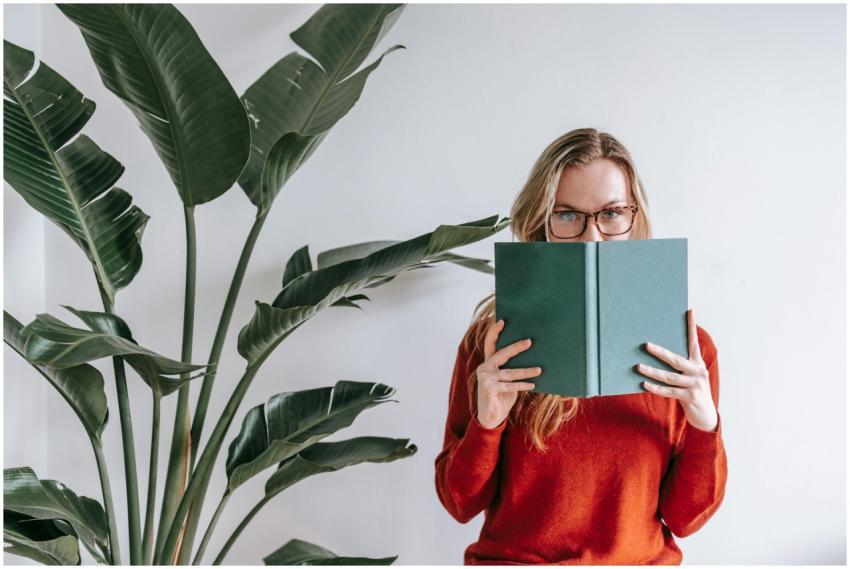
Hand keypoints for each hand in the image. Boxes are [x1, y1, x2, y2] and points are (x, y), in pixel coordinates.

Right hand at [475, 319, 541, 428]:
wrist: (491, 417)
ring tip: (539, 370)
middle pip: (501, 354)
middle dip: (516, 347)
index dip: (495, 332)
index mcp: (489, 363)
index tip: (502, 321)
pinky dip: (522, 385)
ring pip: (509, 373)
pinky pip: (509, 386)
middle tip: (530, 342)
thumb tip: (534, 359)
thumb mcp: (507, 380)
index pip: (490, 344)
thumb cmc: (502, 396)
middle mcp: (484, 368)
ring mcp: (485, 378)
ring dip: (526, 371)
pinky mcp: (488, 389)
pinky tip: (533, 384)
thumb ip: (512, 369)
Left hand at [636, 308, 717, 431]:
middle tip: (646, 345)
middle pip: (676, 359)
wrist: (706, 414)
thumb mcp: (689, 375)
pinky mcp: (690, 397)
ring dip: (652, 372)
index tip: (690, 310)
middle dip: (660, 352)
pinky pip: (669, 391)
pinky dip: (656, 388)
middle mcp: (698, 371)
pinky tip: (644, 384)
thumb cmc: (692, 389)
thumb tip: (657, 350)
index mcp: (697, 362)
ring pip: (669, 376)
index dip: (691, 326)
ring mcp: (695, 385)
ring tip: (638, 366)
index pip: (693, 341)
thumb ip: (680, 364)